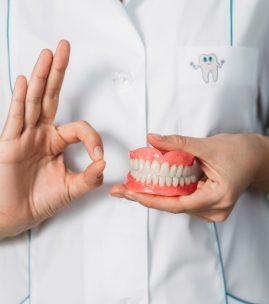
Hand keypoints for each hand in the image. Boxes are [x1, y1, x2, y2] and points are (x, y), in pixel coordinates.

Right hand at [0, 40, 105, 237]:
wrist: (17, 215)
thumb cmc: (41, 200)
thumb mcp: (71, 189)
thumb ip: (89, 178)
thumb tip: (103, 164)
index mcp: (57, 142)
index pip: (80, 128)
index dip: (92, 139)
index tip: (98, 157)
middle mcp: (41, 133)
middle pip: (50, 98)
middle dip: (57, 73)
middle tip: (64, 48)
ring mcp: (25, 136)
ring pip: (33, 102)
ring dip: (40, 77)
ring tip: (47, 55)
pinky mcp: (10, 143)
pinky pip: (16, 119)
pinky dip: (19, 100)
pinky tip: (22, 82)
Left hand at [111, 133, 265, 221]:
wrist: (258, 158)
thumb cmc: (241, 152)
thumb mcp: (207, 145)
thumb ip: (178, 143)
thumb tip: (152, 139)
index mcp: (217, 197)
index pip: (178, 204)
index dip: (152, 200)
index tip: (131, 194)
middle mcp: (214, 209)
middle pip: (174, 205)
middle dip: (147, 197)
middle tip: (122, 189)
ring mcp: (211, 209)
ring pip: (176, 203)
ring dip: (154, 194)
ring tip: (131, 186)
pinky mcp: (207, 204)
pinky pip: (182, 199)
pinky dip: (166, 191)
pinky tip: (150, 185)